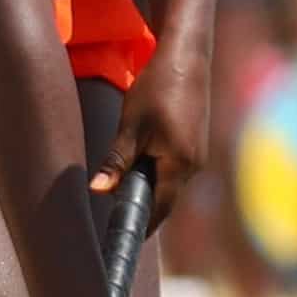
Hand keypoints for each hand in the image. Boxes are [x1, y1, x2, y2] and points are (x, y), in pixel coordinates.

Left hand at [100, 40, 212, 224]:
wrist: (186, 57)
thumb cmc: (157, 88)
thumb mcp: (130, 126)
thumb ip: (116, 161)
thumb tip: (99, 191)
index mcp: (179, 164)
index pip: (159, 209)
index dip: (141, 226)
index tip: (123, 238)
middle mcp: (194, 164)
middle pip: (165, 199)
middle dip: (142, 206)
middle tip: (114, 211)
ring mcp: (198, 154)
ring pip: (169, 182)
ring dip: (149, 186)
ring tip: (124, 182)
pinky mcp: (196, 143)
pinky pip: (175, 168)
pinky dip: (158, 170)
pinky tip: (142, 157)